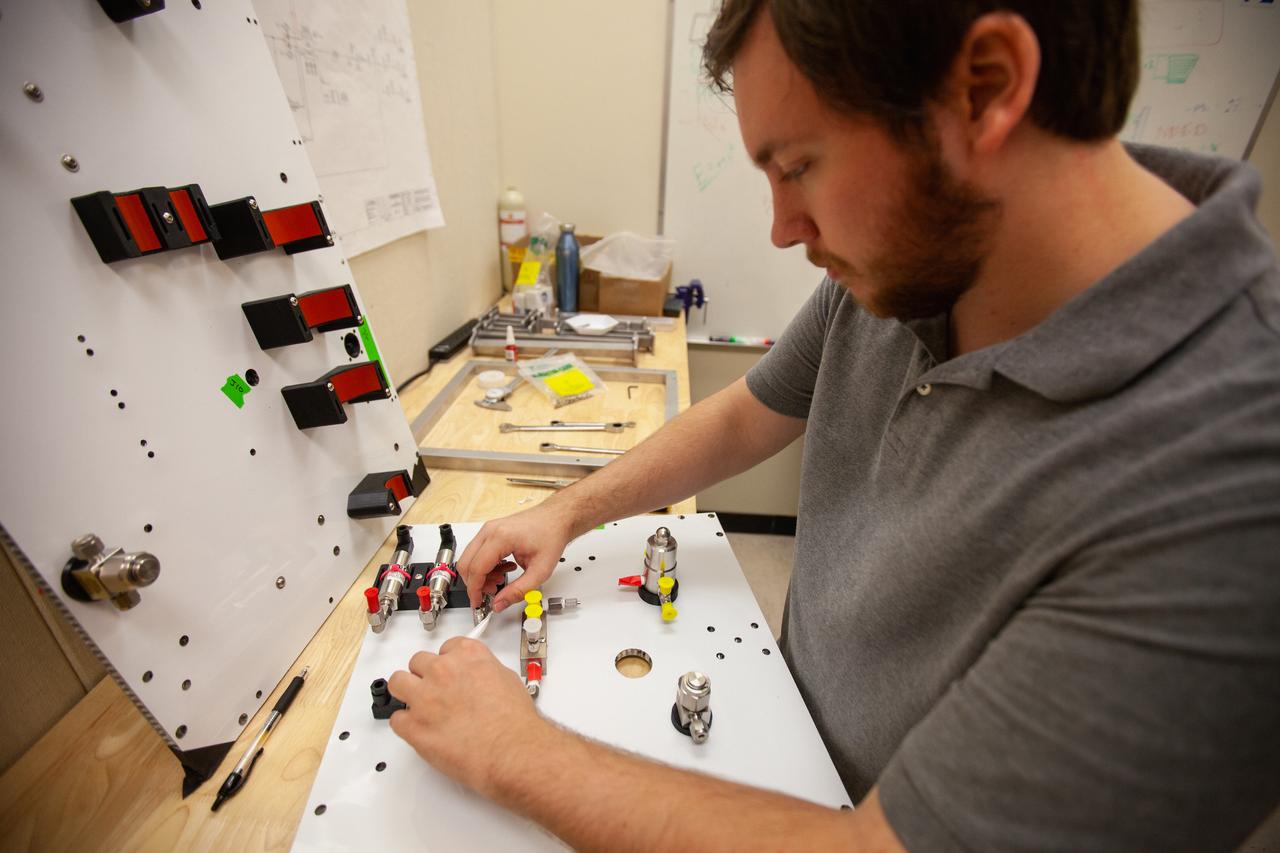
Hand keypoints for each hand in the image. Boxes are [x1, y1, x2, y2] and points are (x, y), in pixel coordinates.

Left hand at [387, 637, 550, 795]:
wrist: (512, 752)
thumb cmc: (514, 723)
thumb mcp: (507, 680)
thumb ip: (484, 672)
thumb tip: (477, 679)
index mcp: (467, 656)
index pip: (445, 647)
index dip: (447, 663)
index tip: (448, 673)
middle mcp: (443, 671)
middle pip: (418, 662)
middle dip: (425, 676)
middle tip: (434, 692)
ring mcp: (424, 698)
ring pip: (397, 683)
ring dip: (406, 693)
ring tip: (418, 707)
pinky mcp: (414, 726)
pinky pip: (397, 720)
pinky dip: (406, 726)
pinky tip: (420, 731)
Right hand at [456, 503, 576, 611]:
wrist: (557, 518)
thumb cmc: (551, 536)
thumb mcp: (540, 571)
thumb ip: (518, 591)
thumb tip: (499, 604)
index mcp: (501, 537)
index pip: (476, 569)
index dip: (474, 590)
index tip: (478, 603)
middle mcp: (490, 530)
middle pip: (466, 563)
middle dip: (475, 583)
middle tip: (492, 592)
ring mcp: (489, 529)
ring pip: (470, 558)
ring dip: (481, 575)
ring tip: (502, 580)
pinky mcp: (491, 531)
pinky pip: (478, 552)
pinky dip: (485, 566)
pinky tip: (503, 569)